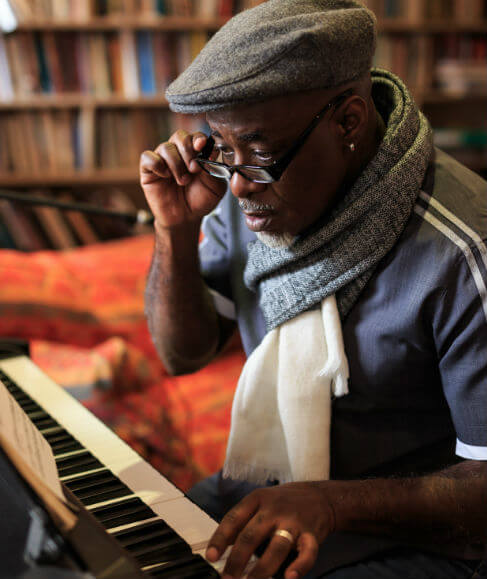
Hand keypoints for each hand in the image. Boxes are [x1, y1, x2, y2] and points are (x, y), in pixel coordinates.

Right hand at [139, 130, 226, 228]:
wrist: (186, 218)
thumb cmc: (200, 200)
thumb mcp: (215, 186)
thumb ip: (214, 168)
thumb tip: (210, 151)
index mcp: (195, 153)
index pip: (195, 136)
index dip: (198, 139)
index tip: (201, 146)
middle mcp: (178, 153)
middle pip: (179, 136)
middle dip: (188, 151)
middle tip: (194, 170)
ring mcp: (163, 160)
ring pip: (165, 147)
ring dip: (176, 164)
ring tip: (183, 181)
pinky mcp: (148, 170)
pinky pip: (147, 157)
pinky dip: (157, 164)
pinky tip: (165, 176)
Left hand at [206, 482, 334, 578]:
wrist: (321, 496)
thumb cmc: (284, 502)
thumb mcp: (261, 501)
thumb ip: (242, 520)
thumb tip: (220, 546)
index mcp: (257, 499)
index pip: (234, 518)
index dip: (220, 538)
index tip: (211, 557)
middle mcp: (274, 509)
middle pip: (251, 535)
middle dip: (237, 561)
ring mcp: (293, 522)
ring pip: (276, 547)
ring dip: (261, 570)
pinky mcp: (312, 535)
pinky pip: (307, 553)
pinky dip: (299, 566)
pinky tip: (289, 578)